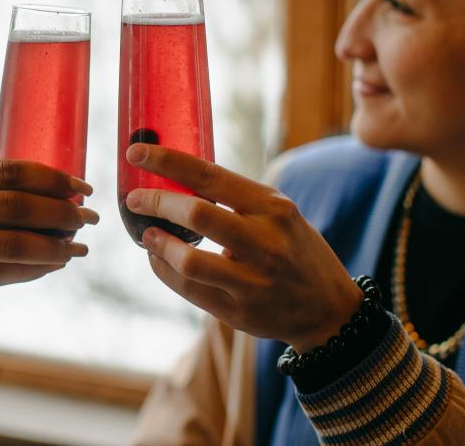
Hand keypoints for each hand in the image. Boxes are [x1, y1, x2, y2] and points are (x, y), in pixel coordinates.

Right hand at [0, 159, 97, 339]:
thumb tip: (51, 195)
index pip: (11, 170)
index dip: (53, 178)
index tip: (81, 186)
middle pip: (19, 205)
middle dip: (63, 212)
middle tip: (89, 217)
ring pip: (15, 243)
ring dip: (56, 245)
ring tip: (78, 246)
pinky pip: (1, 273)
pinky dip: (34, 269)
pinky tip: (53, 264)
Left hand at [124, 143, 361, 351]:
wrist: (330, 310)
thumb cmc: (293, 249)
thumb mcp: (278, 214)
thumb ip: (236, 200)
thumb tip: (174, 178)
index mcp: (273, 207)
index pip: (210, 175)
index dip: (168, 161)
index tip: (136, 152)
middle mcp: (266, 242)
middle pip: (197, 214)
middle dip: (157, 201)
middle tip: (135, 198)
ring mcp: (253, 281)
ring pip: (189, 260)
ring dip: (158, 244)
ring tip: (147, 234)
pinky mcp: (239, 312)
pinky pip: (188, 289)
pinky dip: (164, 270)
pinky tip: (157, 259)